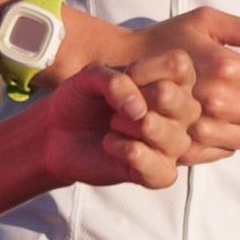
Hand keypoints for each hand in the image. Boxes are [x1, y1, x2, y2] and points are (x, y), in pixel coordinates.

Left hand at [36, 52, 200, 191]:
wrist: (59, 133)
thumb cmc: (82, 100)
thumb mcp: (91, 77)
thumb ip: (115, 82)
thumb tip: (139, 110)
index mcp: (171, 82)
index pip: (180, 67)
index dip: (148, 69)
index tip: (125, 75)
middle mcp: (180, 113)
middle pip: (180, 102)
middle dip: (140, 100)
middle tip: (117, 106)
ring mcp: (171, 145)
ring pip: (173, 137)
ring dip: (131, 128)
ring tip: (112, 127)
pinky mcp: (158, 173)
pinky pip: (162, 170)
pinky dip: (132, 155)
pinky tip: (111, 145)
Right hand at [88, 9, 239, 165]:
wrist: (120, 67)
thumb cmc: (169, 37)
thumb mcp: (212, 21)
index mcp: (227, 67)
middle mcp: (215, 100)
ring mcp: (199, 128)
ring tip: (227, 107)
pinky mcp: (186, 147)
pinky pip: (227, 151)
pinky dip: (225, 139)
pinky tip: (210, 120)